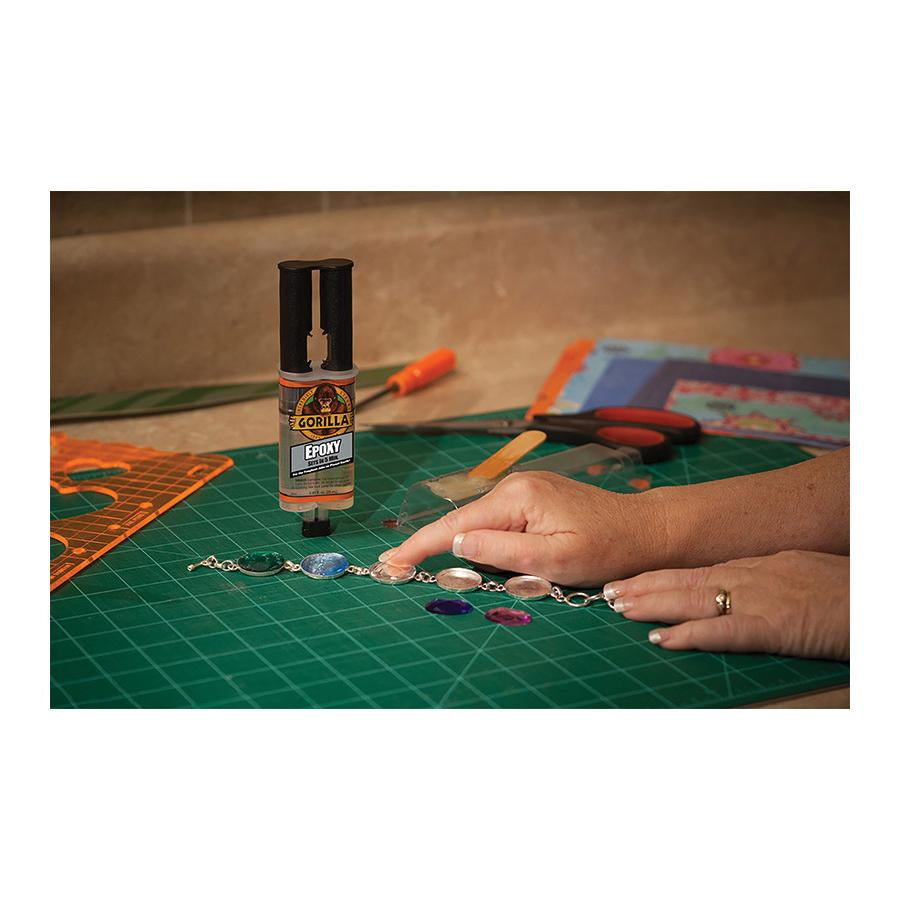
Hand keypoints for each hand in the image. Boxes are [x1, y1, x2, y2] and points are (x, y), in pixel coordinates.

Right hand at [383, 471, 661, 586]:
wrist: (645, 530)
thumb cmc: (607, 549)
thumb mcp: (555, 560)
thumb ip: (503, 552)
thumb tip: (457, 543)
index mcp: (517, 498)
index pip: (456, 526)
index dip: (420, 545)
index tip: (390, 562)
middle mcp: (514, 486)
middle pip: (462, 522)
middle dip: (430, 545)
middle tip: (396, 568)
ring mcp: (523, 489)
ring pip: (478, 522)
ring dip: (454, 543)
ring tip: (419, 562)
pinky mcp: (532, 498)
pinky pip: (495, 520)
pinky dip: (477, 537)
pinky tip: (465, 551)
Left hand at [603, 550, 848, 659]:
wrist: (875, 596)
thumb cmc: (845, 588)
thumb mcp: (799, 572)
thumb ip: (765, 578)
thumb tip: (737, 588)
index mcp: (756, 565)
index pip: (696, 569)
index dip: (659, 576)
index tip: (630, 580)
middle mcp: (749, 575)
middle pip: (684, 579)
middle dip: (643, 586)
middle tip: (608, 592)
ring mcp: (758, 599)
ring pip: (692, 598)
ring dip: (651, 603)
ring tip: (618, 607)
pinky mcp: (773, 626)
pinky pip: (721, 631)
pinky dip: (687, 634)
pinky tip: (660, 638)